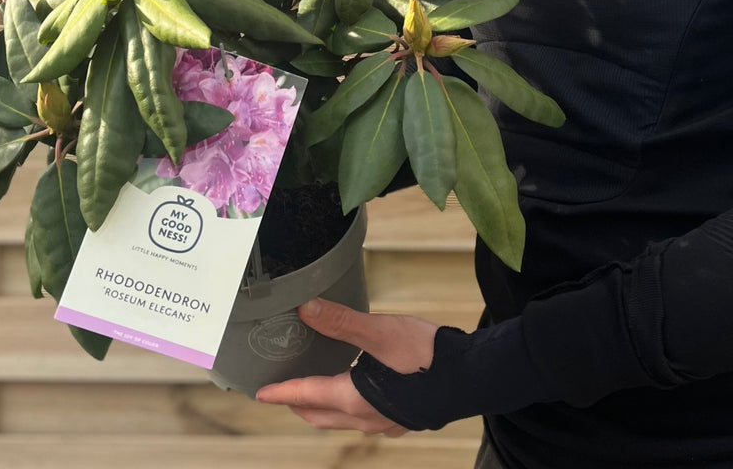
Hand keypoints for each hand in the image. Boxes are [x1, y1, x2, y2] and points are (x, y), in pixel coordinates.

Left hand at [254, 298, 438, 434]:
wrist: (472, 376)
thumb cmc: (428, 356)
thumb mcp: (380, 331)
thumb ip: (341, 321)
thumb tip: (306, 309)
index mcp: (355, 399)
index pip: (307, 396)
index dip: (282, 393)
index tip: (260, 393)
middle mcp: (366, 418)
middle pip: (320, 415)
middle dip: (297, 404)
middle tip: (282, 390)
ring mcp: (386, 423)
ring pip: (341, 420)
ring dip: (322, 407)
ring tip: (313, 390)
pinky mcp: (402, 419)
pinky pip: (363, 419)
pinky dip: (347, 408)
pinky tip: (356, 393)